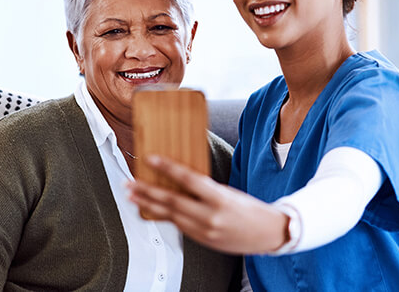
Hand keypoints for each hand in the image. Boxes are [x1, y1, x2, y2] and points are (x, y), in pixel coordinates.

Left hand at [127, 155, 289, 254]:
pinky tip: (150, 210)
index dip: (168, 168)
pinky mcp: (202, 240)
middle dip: (147, 191)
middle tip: (129, 183)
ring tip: (132, 196)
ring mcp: (205, 231)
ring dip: (148, 205)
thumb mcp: (229, 193)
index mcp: (221, 199)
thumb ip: (205, 189)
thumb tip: (181, 179)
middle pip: (172, 201)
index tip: (150, 158)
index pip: (189, 180)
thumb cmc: (252, 209)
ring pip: (170, 216)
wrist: (269, 234)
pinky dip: (162, 216)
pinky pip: (177, 226)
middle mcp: (210, 217)